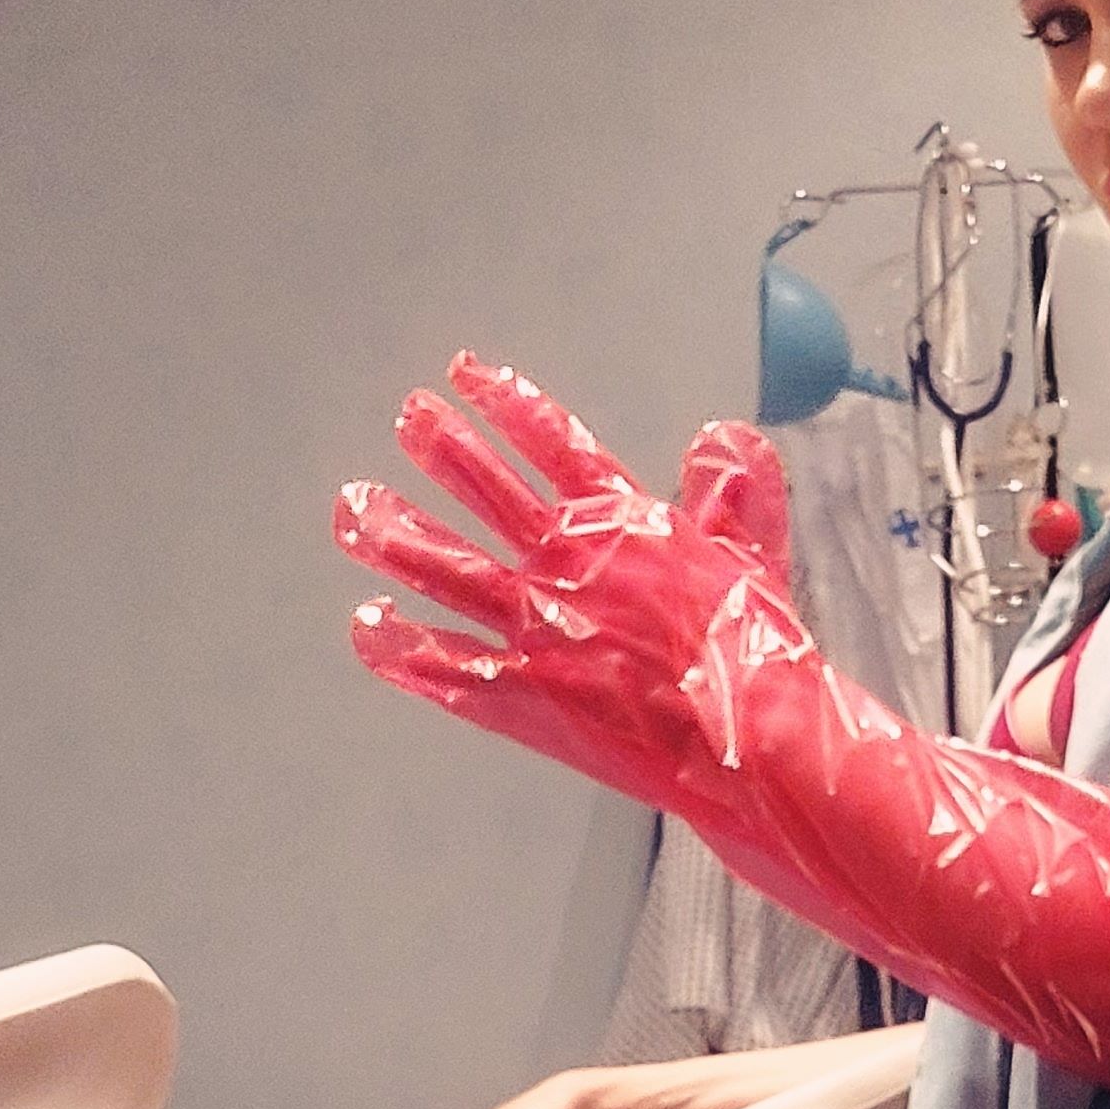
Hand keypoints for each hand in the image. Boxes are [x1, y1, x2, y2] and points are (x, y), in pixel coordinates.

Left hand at [337, 358, 803, 806]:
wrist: (746, 737)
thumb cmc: (755, 655)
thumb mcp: (754, 561)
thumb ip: (735, 495)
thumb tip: (725, 432)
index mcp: (623, 523)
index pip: (553, 444)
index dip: (507, 403)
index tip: (466, 371)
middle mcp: (565, 562)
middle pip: (486, 491)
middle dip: (443, 450)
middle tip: (407, 419)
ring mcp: (535, 626)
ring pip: (446, 568)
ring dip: (396, 535)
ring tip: (354, 508)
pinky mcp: (518, 694)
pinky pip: (442, 665)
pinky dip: (400, 646)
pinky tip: (365, 625)